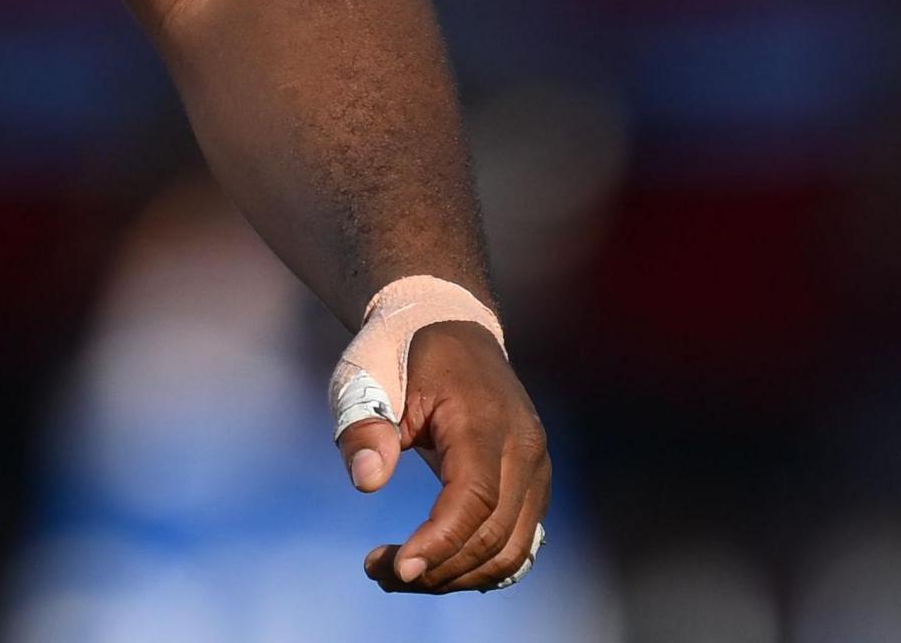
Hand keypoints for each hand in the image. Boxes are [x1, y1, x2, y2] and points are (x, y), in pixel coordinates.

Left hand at [335, 319, 551, 592]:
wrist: (445, 325)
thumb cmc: (398, 351)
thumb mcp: (365, 375)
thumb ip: (364, 426)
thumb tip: (367, 482)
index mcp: (484, 419)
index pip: (474, 498)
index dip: (440, 541)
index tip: (398, 567)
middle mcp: (524, 447)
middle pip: (494, 535)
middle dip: (436, 568)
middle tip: (376, 572)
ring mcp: (536, 467)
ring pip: (511, 549)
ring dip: (456, 575)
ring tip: (396, 573)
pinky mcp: (533, 483)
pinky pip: (517, 542)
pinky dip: (478, 566)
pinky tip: (433, 567)